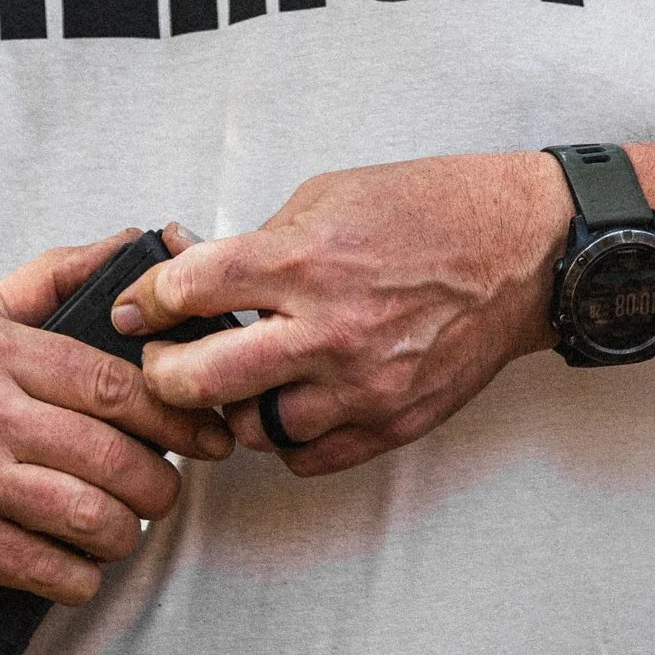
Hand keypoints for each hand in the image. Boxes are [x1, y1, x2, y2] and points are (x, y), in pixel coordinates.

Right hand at [0, 233, 232, 602]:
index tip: (205, 432)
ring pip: (87, 518)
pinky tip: (81, 565)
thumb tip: (128, 245)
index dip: (176, 415)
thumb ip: (52, 280)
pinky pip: (43, 570)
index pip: (115, 384)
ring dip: (125, 531)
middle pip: (114, 457)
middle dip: (160, 483)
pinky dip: (79, 576)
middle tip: (165, 488)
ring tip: (125, 525)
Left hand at [113, 155, 567, 476]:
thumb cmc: (426, 211)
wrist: (520, 251)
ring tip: (232, 379)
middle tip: (160, 359)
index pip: (184, 293)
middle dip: (160, 372)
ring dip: (228, 408)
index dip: (143, 302)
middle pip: (195, 381)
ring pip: (249, 430)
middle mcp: (325, 331)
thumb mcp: (325, 197)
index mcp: (301, 262)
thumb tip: (194, 270)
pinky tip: (285, 402)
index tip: (134, 308)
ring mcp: (359, 386)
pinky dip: (283, 436)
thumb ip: (259, 243)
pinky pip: (305, 457)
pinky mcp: (390, 423)